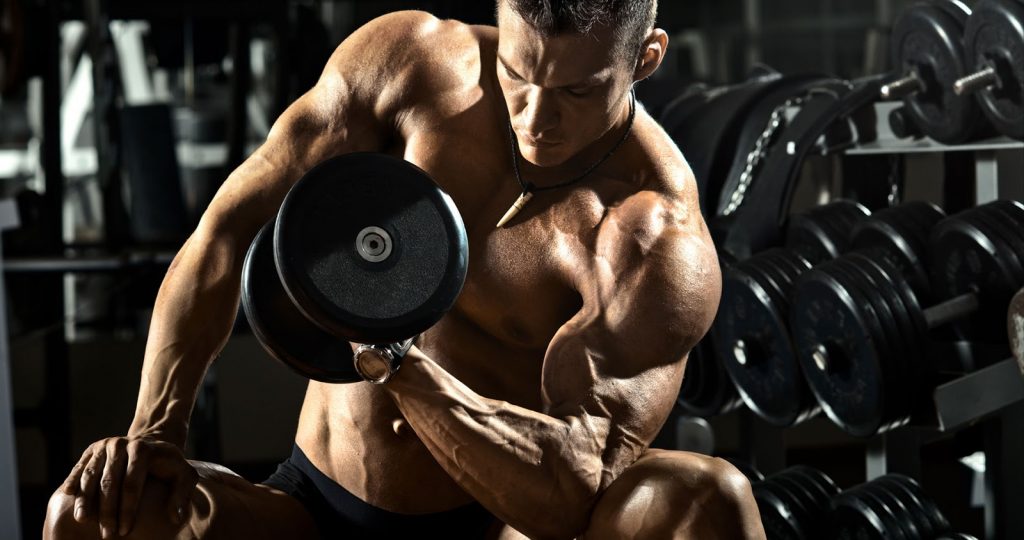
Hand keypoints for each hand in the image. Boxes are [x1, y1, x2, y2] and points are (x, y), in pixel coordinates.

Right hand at [60, 436, 198, 537]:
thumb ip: (182, 495)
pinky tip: (67, 495)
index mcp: (143, 451)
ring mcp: (105, 445)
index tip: (124, 531)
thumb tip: (176, 518)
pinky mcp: (93, 449)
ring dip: (85, 499)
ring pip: (91, 475)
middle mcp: (121, 445)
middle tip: (106, 534)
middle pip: (109, 483)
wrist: (152, 442)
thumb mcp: (185, 476)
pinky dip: (73, 480)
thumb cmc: (169, 465)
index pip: (132, 485)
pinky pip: (80, 467)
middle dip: (107, 511)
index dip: (127, 510)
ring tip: (82, 519)